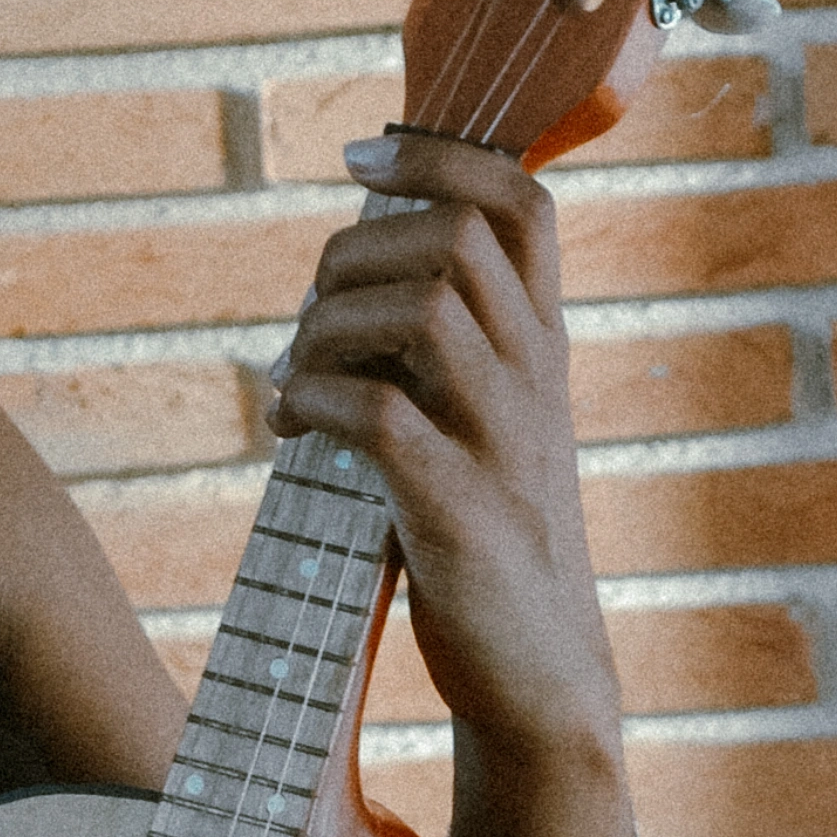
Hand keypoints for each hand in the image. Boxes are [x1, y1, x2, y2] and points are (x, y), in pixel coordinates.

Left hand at [267, 127, 620, 761]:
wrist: (539, 678)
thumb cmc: (487, 543)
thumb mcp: (484, 425)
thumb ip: (440, 353)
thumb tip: (341, 279)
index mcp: (544, 350)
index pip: (524, 206)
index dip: (441, 158)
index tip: (361, 160)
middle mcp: (536, 382)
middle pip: (459, 239)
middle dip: (354, 253)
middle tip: (310, 319)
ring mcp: (505, 446)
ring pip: (423, 311)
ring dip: (328, 327)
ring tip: (295, 379)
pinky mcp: (462, 514)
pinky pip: (380, 414)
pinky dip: (314, 402)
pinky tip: (291, 429)